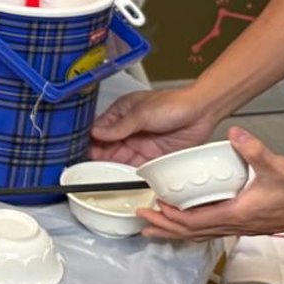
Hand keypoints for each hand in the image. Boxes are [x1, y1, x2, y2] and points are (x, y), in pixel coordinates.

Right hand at [89, 86, 217, 164]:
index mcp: (121, 113)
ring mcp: (140, 144)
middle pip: (106, 147)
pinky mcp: (152, 157)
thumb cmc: (174, 104)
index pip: (99, 129)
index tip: (82, 151)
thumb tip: (97, 133)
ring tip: (101, 176)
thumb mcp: (142, 113)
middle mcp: (128, 130)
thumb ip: (119, 126)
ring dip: (111, 167)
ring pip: (119, 159)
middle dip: (97, 157)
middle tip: (89, 167)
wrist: (202, 112)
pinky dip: (128, 174)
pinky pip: (136, 168)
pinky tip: (121, 179)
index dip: (90, 141)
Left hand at [138, 126, 283, 241]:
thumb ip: (254, 150)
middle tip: (142, 221)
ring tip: (156, 228)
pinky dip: (194, 228)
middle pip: (191, 233)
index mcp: (236, 213)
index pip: (193, 222)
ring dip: (176, 231)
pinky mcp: (246, 224)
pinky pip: (212, 231)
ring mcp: (240, 227)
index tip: (152, 209)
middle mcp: (234, 225)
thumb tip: (235, 133)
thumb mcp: (278, 166)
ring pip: (200, 235)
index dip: (170, 218)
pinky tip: (188, 222)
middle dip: (164, 228)